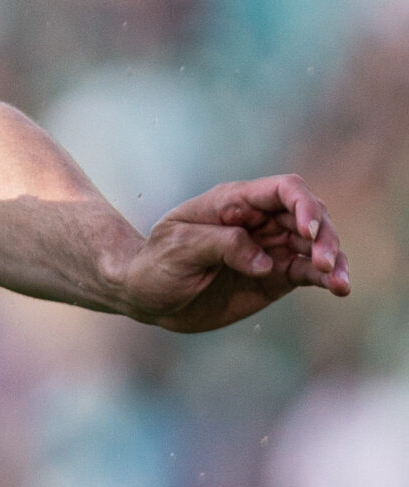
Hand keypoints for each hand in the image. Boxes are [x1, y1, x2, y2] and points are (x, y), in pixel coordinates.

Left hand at [108, 175, 348, 332]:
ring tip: (339, 282)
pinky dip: (328, 279)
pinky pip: (310, 272)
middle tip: (325, 262)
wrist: (147, 297)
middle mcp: (259, 221)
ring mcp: (270, 248)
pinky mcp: (276, 276)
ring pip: (316, 245)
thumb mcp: (178, 249)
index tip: (308, 231)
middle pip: (309, 216)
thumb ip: (222, 246)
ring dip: (334, 259)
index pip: (283, 190)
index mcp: (233, 202)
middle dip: (324, 235)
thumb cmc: (155, 264)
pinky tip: (340, 288)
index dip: (303, 204)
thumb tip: (266, 262)